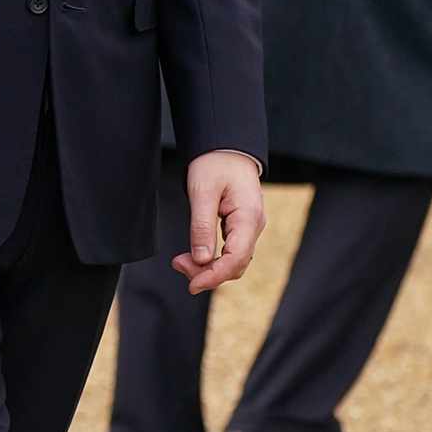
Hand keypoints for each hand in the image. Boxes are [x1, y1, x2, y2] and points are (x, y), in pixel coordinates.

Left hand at [171, 150, 265, 294]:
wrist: (225, 147)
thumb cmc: (214, 163)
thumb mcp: (202, 191)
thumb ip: (202, 225)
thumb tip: (200, 259)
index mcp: (248, 218)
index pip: (236, 259)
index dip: (214, 276)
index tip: (192, 284)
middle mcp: (254, 226)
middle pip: (235, 264)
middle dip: (208, 273)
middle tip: (177, 265)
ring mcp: (249, 227)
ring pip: (233, 260)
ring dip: (209, 267)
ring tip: (181, 262)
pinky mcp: (240, 226)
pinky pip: (230, 251)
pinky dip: (213, 257)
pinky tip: (194, 256)